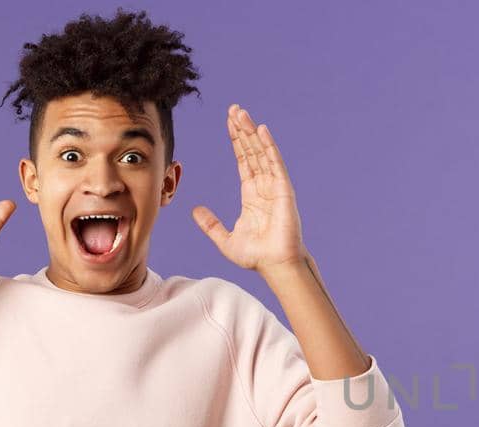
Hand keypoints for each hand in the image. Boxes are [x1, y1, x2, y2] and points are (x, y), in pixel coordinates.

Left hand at [191, 104, 311, 271]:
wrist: (274, 265)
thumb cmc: (256, 256)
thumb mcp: (225, 239)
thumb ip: (211, 224)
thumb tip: (195, 210)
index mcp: (251, 195)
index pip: (243, 161)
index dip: (236, 142)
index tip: (229, 123)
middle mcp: (263, 187)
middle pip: (251, 152)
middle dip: (242, 130)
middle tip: (234, 109)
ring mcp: (274, 187)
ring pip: (261, 153)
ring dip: (252, 133)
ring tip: (242, 113)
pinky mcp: (283, 190)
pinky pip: (274, 163)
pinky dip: (268, 146)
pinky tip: (261, 131)